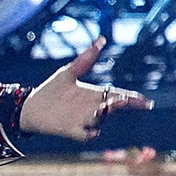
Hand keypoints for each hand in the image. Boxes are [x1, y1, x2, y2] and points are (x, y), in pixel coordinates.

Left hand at [19, 37, 153, 141]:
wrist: (30, 106)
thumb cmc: (51, 90)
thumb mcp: (68, 73)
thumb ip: (85, 60)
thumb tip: (101, 40)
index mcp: (93, 94)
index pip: (118, 95)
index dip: (132, 98)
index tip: (145, 100)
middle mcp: (92, 108)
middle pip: (111, 107)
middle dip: (120, 104)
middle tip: (125, 99)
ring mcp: (82, 120)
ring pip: (98, 119)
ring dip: (102, 115)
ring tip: (103, 108)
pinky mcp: (70, 130)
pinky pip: (84, 135)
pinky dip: (88, 134)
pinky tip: (92, 132)